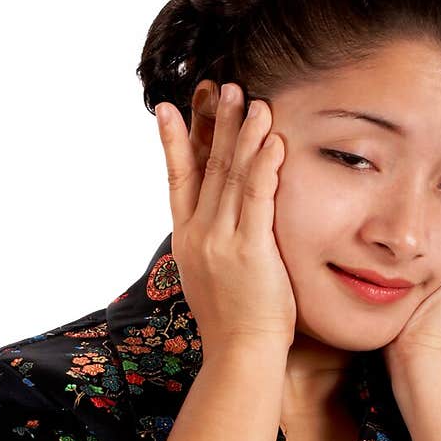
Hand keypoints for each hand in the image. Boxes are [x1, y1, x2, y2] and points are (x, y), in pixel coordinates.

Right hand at [155, 81, 296, 356]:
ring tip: (252, 99)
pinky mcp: (250, 250)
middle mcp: (199, 234)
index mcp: (187, 239)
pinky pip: (257, 197)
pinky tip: (272, 139)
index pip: (177, 179)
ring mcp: (221, 240)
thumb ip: (211, 245)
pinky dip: (264, 165)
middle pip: (206, 167)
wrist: (239, 355)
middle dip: (215, 123)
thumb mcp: (210, 277)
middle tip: (222, 86)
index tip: (168, 108)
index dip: (173, 142)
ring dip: (243, 133)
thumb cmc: (234, 323)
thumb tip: (216, 227)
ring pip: (231, 175)